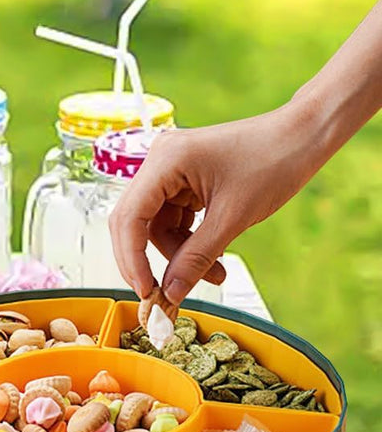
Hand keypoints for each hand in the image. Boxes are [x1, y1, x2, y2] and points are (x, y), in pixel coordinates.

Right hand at [108, 103, 318, 305]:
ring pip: (156, 223)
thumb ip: (198, 256)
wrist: (301, 137)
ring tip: (215, 273)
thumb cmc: (273, 162)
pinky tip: (214, 255)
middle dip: (148, 258)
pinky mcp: (184, 178)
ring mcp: (171, 169)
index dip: (131, 257)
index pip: (129, 216)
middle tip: (161, 293)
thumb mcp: (233, 217)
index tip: (145, 291)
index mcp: (165, 161)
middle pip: (135, 220)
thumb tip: (171, 291)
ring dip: (179, 253)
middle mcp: (159, 161)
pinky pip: (174, 217)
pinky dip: (190, 239)